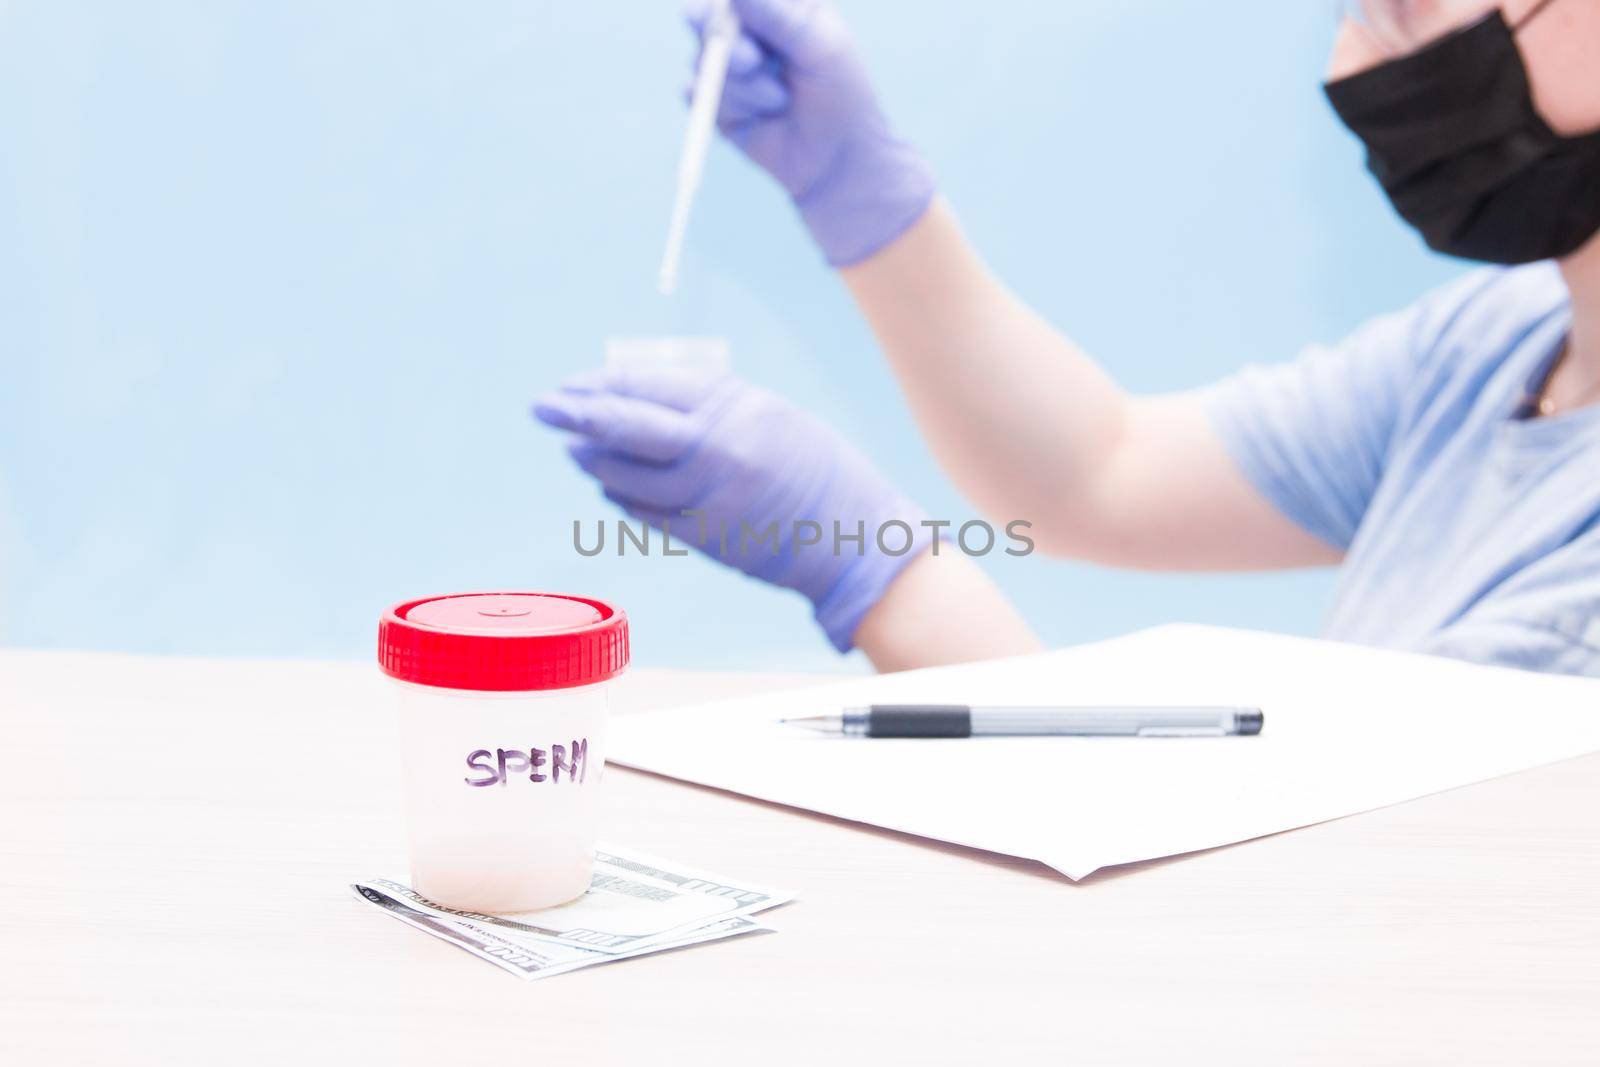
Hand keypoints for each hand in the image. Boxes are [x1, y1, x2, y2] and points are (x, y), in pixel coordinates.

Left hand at [533, 366, 931, 650]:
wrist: (854, 536)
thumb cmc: (816, 471)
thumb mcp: (771, 417)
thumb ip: (715, 408)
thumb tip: (648, 399)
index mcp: (737, 407)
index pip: (652, 385)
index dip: (606, 383)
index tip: (574, 383)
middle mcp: (719, 448)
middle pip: (630, 426)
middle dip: (578, 413)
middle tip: (542, 407)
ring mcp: (709, 496)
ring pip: (628, 474)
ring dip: (593, 460)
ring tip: (573, 449)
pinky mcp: (706, 536)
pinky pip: (646, 512)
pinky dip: (621, 496)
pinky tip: (606, 485)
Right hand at [683, 0, 934, 266]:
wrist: (836, 163)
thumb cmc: (841, 98)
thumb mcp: (817, 45)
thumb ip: (775, 15)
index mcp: (780, 9)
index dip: (730, 4)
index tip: (736, 15)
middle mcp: (752, 34)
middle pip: (709, 17)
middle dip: (725, 40)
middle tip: (752, 61)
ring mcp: (731, 68)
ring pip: (702, 57)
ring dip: (742, 85)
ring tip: (779, 102)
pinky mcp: (718, 103)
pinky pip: (694, 91)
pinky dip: (727, 105)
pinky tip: (755, 119)